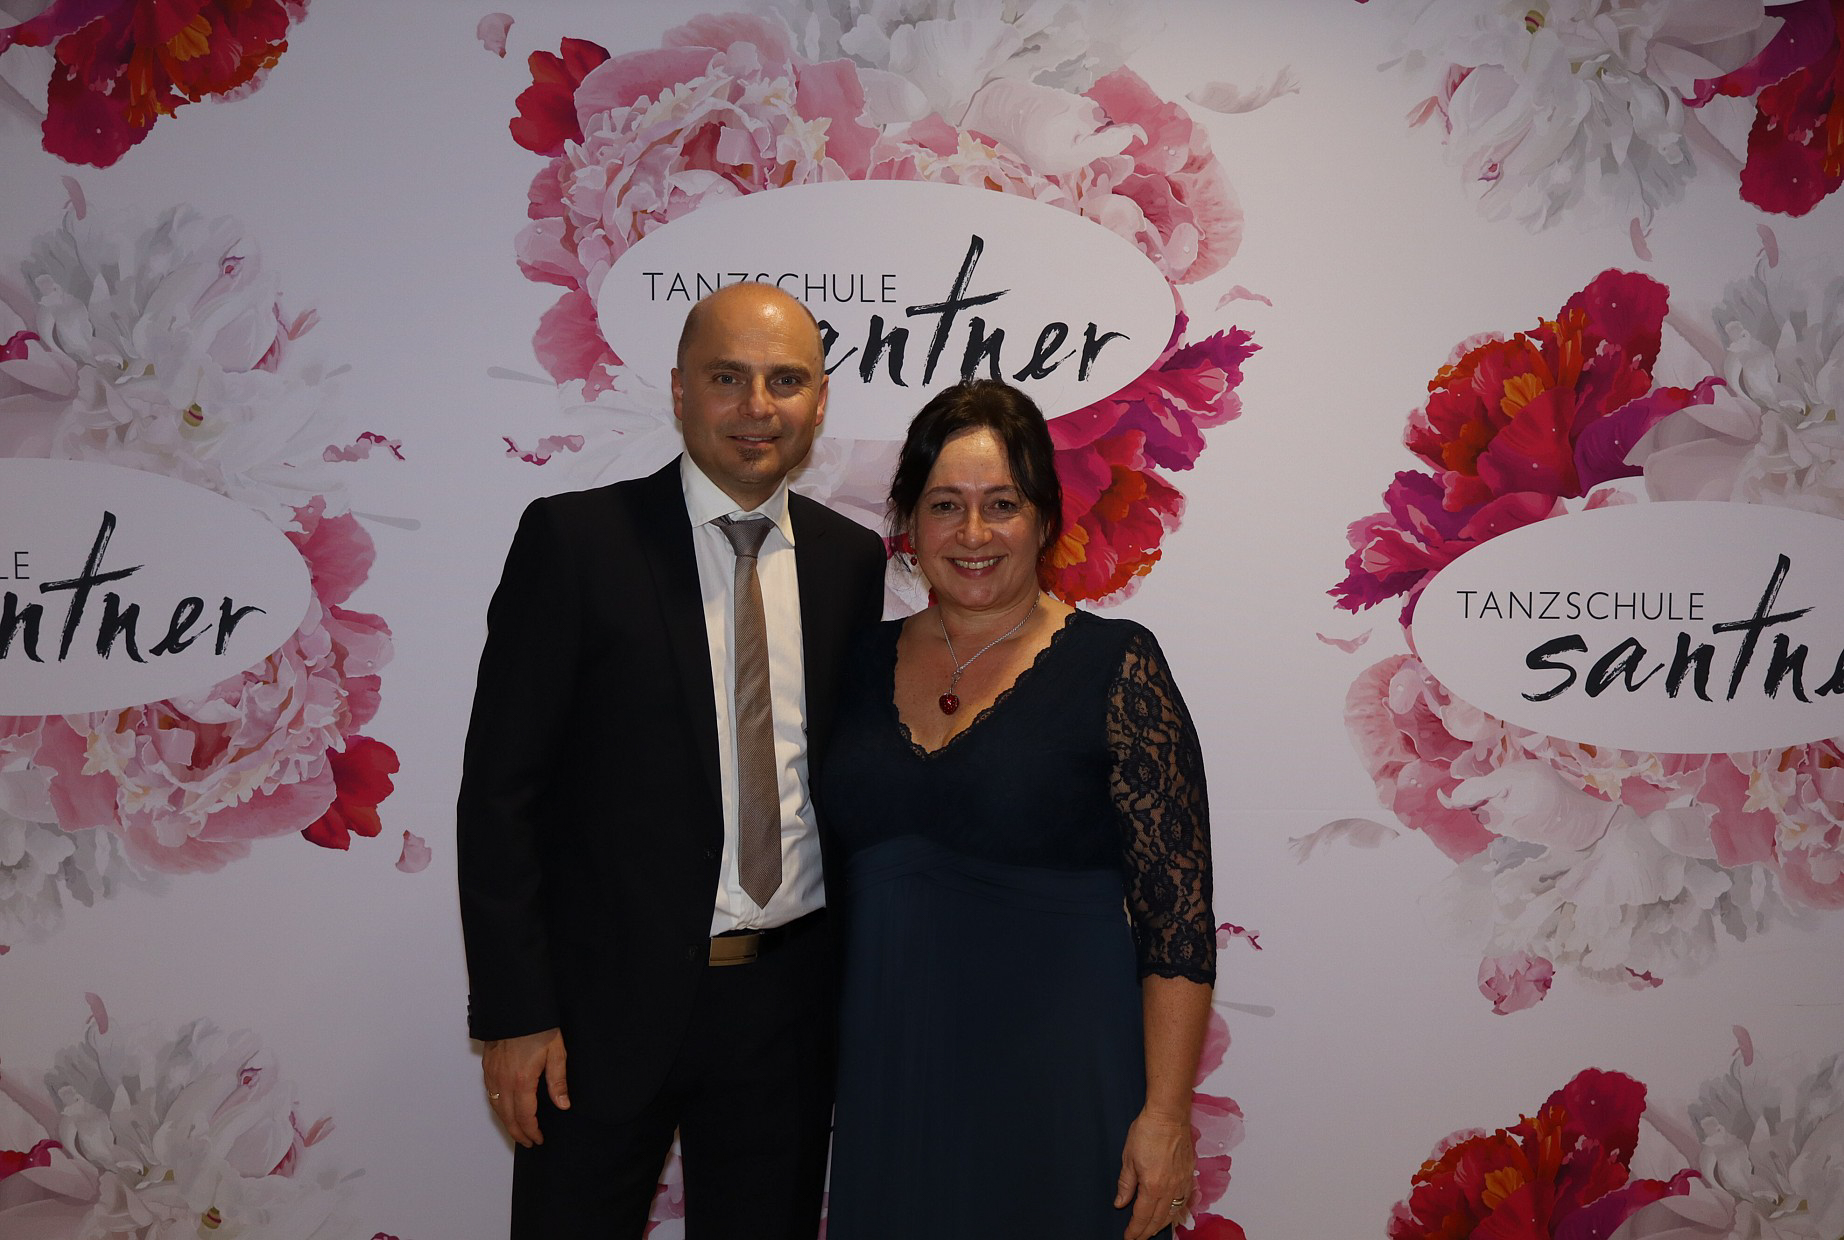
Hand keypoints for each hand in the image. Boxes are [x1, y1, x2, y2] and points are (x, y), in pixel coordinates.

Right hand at [482, 1027, 567, 1146]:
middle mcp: (503, 1081)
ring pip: (496, 1108)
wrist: (515, 1007)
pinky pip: (490, 1095)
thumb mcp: (556, 1051)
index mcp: (522, 1080)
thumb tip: (563, 1105)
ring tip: (518, 1131)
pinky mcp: (487, 1067)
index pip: (525, 1116)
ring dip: (507, 1123)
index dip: (531, 1131)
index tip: (538, 1140)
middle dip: (518, 1133)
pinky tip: (505, 1110)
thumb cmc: (537, 1027)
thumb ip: (558, 1081)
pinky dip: (498, 1108)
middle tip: (529, 1143)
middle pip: (508, 1117)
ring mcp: (492, 1075)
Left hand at [1114, 1108, 1194, 1239]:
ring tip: (1152, 1230)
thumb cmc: (1148, 1131)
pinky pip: (1185, 1201)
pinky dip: (1177, 1212)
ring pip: (1173, 1213)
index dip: (1135, 1230)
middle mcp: (1170, 1188)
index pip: (1143, 1216)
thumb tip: (1121, 1202)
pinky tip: (1172, 1214)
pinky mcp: (1189, 1175)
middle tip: (1138, 1238)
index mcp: (1153, 1186)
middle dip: (1147, 1231)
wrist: (1169, 1114)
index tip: (1129, 1237)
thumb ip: (1126, 1184)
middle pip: (1159, 1219)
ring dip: (1162, 1224)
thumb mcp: (1128, 1157)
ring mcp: (1182, 1182)